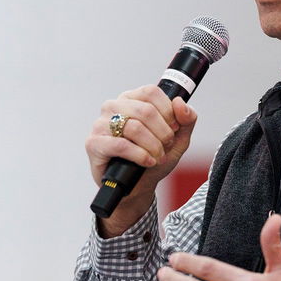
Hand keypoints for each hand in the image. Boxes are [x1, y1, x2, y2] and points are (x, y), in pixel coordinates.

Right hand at [85, 85, 196, 235]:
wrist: (138, 187)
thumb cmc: (154, 159)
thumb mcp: (178, 139)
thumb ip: (186, 119)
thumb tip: (180, 103)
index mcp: (131, 99)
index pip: (151, 92)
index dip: (168, 112)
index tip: (174, 128)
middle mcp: (113, 107)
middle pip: (145, 110)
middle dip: (163, 132)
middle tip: (166, 145)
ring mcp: (101, 124)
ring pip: (134, 127)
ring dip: (153, 146)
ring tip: (157, 156)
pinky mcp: (94, 143)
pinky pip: (121, 145)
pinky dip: (139, 155)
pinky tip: (147, 162)